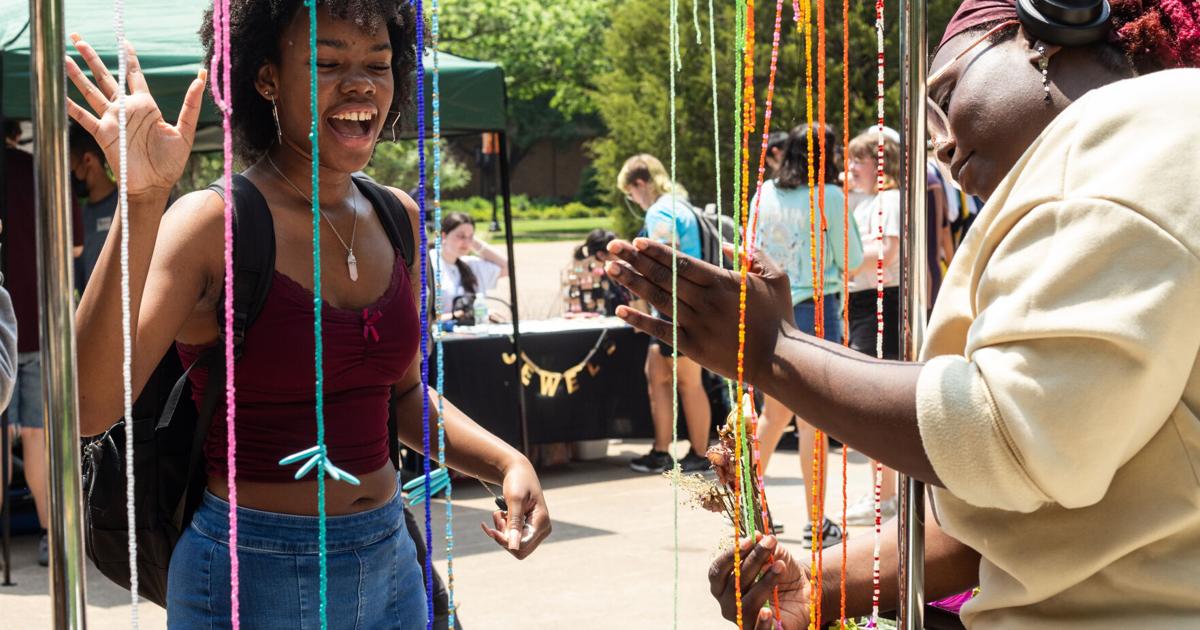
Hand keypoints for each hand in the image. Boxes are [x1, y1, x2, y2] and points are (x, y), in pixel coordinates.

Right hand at [65, 35, 205, 199]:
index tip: (122, 41)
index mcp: (146, 106)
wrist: (154, 186)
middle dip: (92, 58)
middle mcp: (126, 109)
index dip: (128, 58)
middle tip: (78, 40)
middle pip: (106, 77)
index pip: (134, 75)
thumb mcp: (185, 131)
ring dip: (76, 75)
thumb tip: (201, 78)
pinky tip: (58, 95)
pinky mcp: (103, 134)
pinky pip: (83, 117)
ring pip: (91, 92)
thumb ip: (191, 105)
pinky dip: (70, 106)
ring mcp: (112, 121)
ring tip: (62, 58)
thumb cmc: (170, 163)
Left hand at [479, 458, 550, 558]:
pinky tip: (501, 515)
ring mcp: (536, 531)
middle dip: (503, 536)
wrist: (519, 472)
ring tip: (500, 513)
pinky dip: (503, 530)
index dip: (504, 541)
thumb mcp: (515, 500)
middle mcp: (542, 530)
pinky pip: (513, 539)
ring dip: (502, 532)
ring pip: (514, 545)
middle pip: (518, 549)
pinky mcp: (529, 529)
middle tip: (498, 516)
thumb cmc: (517, 482)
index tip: (491, 529)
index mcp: (542, 523)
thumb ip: (514, 524)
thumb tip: (514, 547)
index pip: (522, 545)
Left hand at [604, 238, 794, 383]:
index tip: (636, 241)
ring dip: (631, 282)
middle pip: (663, 276)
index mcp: (722, 282)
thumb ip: (754, 254)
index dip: (656, 251)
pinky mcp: (693, 347)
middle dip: (634, 259)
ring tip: (610, 268)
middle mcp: (705, 301)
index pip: (680, 262)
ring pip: (658, 299)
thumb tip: (727, 243)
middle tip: (611, 247)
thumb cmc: (779, 317)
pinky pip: (661, 330)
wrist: (780, 360)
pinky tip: (621, 309)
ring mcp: (697, 325)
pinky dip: (639, 320)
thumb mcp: (774, 277)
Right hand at [709, 535, 811, 628]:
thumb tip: (757, 534)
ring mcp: (742, 619)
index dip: (731, 555)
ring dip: (764, 582)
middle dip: (753, 560)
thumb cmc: (781, 572)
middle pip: (734, 583)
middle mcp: (728, 603)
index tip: (750, 539)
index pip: (717, 571)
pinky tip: (768, 612)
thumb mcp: (774, 555)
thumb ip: (764, 546)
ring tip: (780, 566)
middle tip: (770, 544)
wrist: (804, 592)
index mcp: (724, 585)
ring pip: (746, 603)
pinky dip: (761, 622)